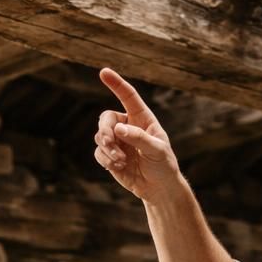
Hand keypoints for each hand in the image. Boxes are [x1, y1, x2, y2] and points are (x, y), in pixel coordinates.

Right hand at [93, 68, 180, 202]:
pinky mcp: (110, 156)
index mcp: (142, 118)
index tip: (104, 72)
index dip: (116, 83)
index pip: (128, 96)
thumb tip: (118, 129)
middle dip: (105, 130)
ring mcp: (117, 141)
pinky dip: (105, 159)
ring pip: (100, 136)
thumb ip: (139, 138)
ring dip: (107, 149)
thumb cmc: (163, 166)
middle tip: (110, 142)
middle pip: (106, 118)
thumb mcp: (157, 150)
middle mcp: (127, 126)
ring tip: (120, 161)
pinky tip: (118, 166)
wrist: (159, 189)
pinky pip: (99, 153)